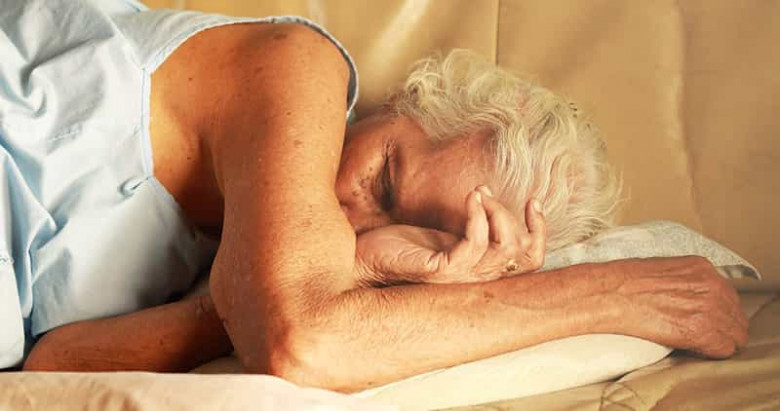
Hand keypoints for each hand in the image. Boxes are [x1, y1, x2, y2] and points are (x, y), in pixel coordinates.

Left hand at [354, 186, 546, 285]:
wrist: (365, 258)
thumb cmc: (403, 245)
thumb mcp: (445, 233)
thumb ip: (472, 228)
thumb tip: (491, 198)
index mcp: (483, 270)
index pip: (531, 260)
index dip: (541, 230)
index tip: (532, 200)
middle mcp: (477, 278)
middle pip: (525, 253)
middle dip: (514, 215)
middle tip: (486, 193)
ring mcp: (461, 277)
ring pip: (505, 247)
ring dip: (496, 210)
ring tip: (477, 193)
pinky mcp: (442, 271)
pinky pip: (474, 244)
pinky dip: (477, 215)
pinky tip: (469, 198)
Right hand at [610, 256, 748, 358]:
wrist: (608, 293)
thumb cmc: (622, 281)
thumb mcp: (661, 269)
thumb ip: (684, 281)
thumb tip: (689, 299)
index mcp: (701, 267)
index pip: (728, 295)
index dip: (718, 310)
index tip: (705, 319)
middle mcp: (711, 284)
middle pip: (736, 315)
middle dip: (723, 327)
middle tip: (702, 335)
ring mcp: (709, 307)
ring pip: (736, 334)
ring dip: (719, 341)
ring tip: (697, 344)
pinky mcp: (700, 330)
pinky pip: (724, 349)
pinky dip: (711, 353)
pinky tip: (693, 348)